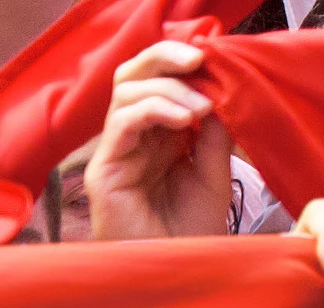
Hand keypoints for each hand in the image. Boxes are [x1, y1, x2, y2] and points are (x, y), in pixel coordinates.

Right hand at [85, 41, 233, 241]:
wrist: (179, 268)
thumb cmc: (193, 228)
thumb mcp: (216, 169)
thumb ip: (215, 129)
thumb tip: (220, 86)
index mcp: (160, 130)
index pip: (159, 76)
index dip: (183, 59)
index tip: (216, 54)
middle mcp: (134, 135)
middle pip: (134, 73)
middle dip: (166, 56)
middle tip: (201, 57)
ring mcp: (116, 150)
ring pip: (126, 91)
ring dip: (170, 88)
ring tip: (202, 106)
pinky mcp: (103, 169)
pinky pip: (121, 121)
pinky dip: (153, 108)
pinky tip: (184, 120)